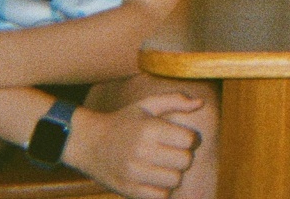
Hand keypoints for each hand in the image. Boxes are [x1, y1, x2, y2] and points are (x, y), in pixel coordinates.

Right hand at [63, 95, 203, 198]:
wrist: (88, 143)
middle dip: (183, 157)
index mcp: (149, 128)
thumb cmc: (123, 122)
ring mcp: (134, 172)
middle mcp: (142, 150)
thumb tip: (201, 102)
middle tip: (173, 152)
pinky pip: (160, 196)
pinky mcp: (128, 190)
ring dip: (173, 174)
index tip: (183, 138)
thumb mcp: (146, 106)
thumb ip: (175, 101)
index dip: (191, 139)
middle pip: (185, 161)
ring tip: (163, 166)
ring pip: (175, 180)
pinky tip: (154, 179)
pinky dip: (162, 189)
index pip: (188, 140)